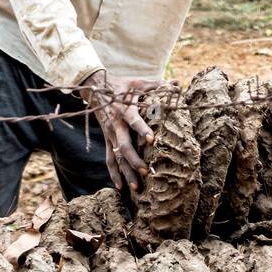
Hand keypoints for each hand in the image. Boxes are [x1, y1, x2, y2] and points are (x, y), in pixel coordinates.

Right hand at [79, 69, 158, 194]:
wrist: (96, 88)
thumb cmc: (122, 86)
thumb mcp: (138, 83)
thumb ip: (157, 85)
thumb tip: (176, 84)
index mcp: (124, 109)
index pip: (134, 120)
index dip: (142, 129)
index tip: (152, 139)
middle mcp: (116, 125)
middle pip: (123, 146)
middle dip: (134, 160)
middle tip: (146, 171)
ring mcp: (110, 134)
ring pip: (116, 157)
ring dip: (126, 173)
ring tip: (136, 188)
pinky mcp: (107, 140)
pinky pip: (109, 159)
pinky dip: (114, 174)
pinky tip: (120, 187)